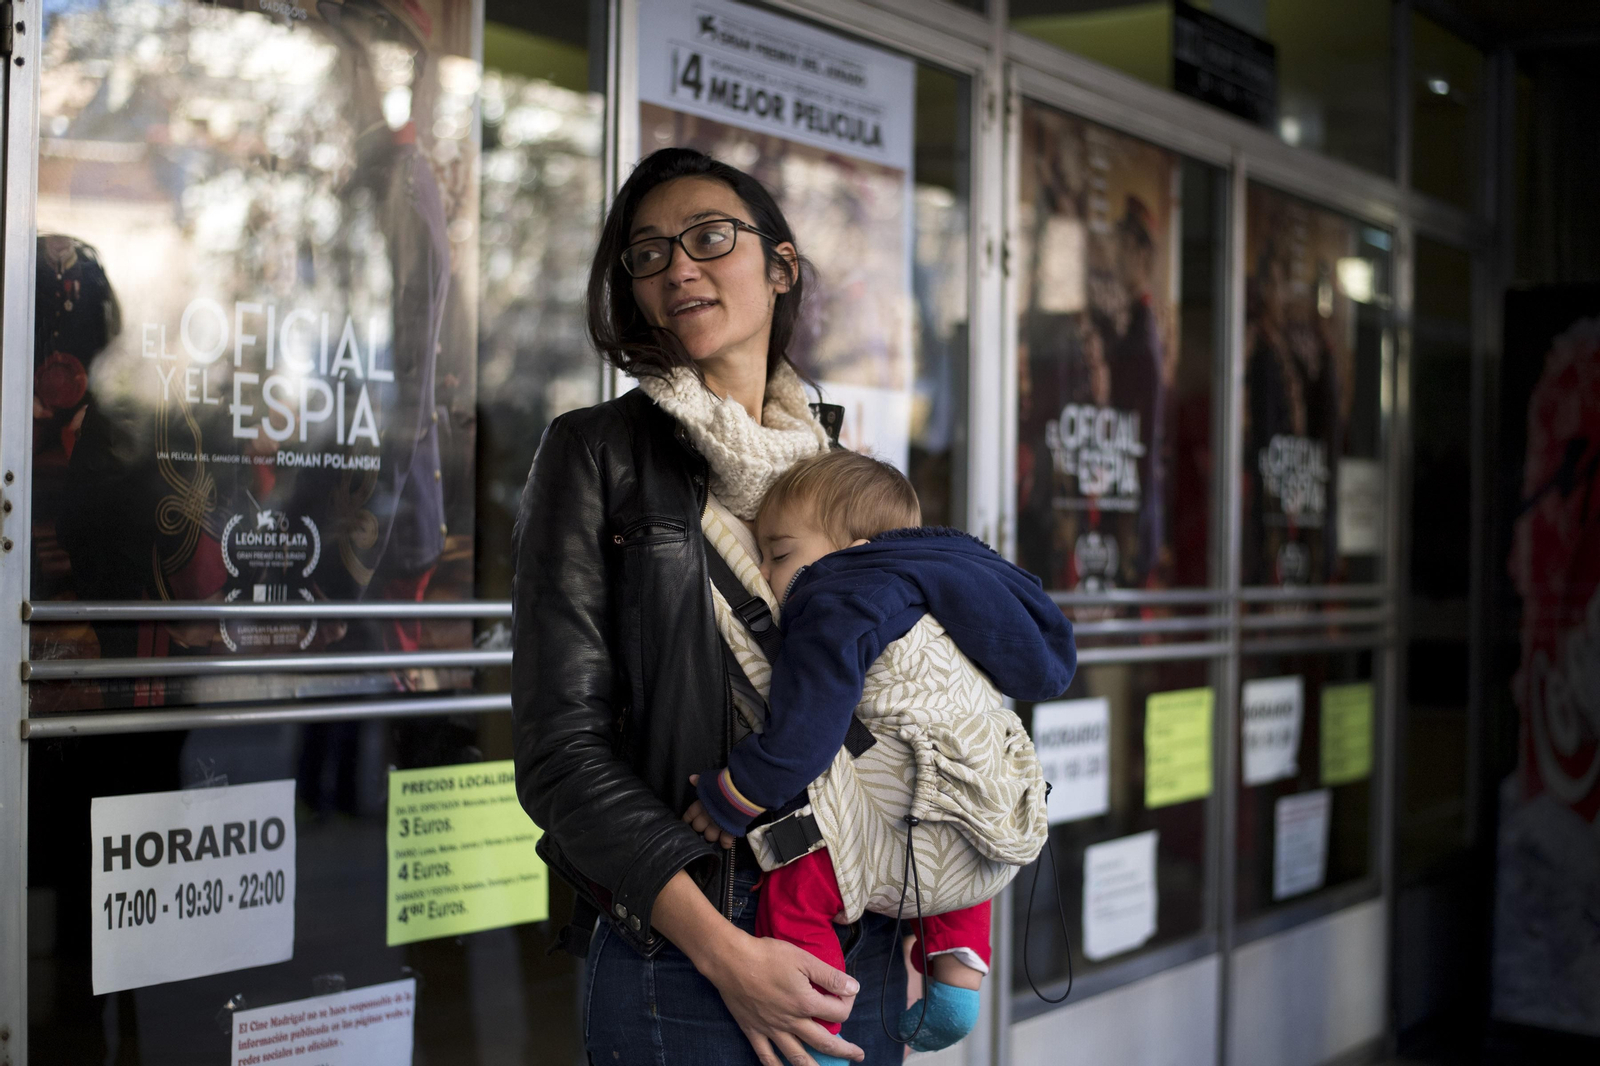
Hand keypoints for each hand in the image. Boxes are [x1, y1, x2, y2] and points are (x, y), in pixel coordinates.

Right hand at [652, 871, 863, 1065]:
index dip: (848, 1002)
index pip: (837, 1012)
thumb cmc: (768, 955)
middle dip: (844, 1050)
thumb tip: (853, 988)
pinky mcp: (754, 1031)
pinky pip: (767, 1057)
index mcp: (805, 1003)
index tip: (848, 992)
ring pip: (798, 1057)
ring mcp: (772, 1029)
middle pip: (824, 1042)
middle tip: (858, 1055)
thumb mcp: (803, 959)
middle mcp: (791, 1022)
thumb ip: (829, 976)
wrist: (731, 961)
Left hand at [684, 776, 734, 848]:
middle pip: (698, 828)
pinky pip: (725, 840)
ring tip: (716, 833)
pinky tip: (726, 844)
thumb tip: (691, 778)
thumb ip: (701, 781)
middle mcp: (707, 817)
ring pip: (710, 836)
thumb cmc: (723, 785)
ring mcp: (717, 825)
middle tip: (705, 826)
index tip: (687, 822)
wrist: (739, 794)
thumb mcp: (710, 781)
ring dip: (713, 835)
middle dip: (701, 827)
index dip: (688, 819)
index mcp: (700, 805)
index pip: (690, 814)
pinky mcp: (729, 830)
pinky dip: (726, 843)